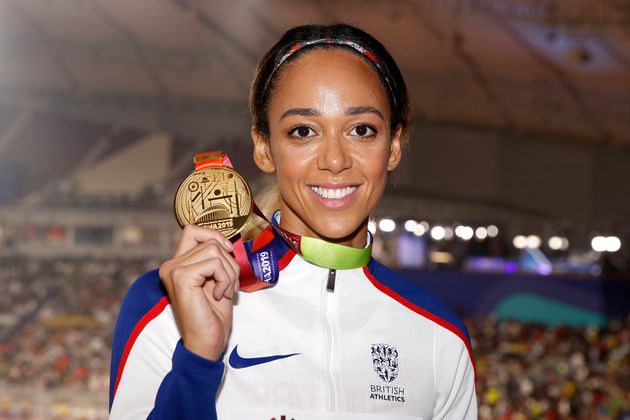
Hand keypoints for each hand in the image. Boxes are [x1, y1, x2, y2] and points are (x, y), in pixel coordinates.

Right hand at [159, 224, 239, 359]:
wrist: (206, 343)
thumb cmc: (212, 316)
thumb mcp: (216, 280)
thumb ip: (216, 260)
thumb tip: (227, 242)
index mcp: (177, 264)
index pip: (193, 230)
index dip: (214, 235)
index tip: (228, 253)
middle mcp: (171, 265)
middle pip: (210, 241)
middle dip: (229, 263)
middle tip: (228, 286)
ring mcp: (174, 270)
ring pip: (214, 250)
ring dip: (228, 272)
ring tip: (223, 291)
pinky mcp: (181, 277)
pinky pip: (214, 263)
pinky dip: (224, 278)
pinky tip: (217, 295)